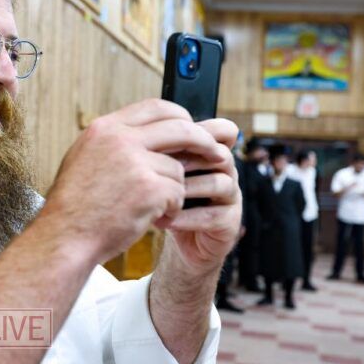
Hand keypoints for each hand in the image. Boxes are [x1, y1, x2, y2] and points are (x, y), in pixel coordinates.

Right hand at [39, 99, 222, 265]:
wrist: (65, 238)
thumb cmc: (75, 206)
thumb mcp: (86, 159)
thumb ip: (115, 143)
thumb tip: (152, 134)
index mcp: (104, 128)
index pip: (155, 107)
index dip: (180, 116)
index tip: (192, 127)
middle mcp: (120, 139)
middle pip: (179, 128)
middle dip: (203, 141)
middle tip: (217, 152)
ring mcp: (135, 162)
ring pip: (178, 168)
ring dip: (174, 189)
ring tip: (151, 206)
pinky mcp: (148, 188)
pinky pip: (178, 193)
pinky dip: (171, 208)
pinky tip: (151, 218)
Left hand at [156, 119, 241, 274]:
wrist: (176, 238)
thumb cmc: (164, 195)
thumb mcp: (159, 169)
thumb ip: (157, 148)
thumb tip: (132, 126)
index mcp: (211, 151)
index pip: (222, 130)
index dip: (200, 132)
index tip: (165, 139)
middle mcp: (226, 170)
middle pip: (220, 153)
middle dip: (188, 157)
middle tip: (159, 163)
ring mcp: (231, 196)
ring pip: (219, 182)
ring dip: (186, 188)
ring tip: (158, 194)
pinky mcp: (230, 222)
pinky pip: (212, 215)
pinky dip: (185, 217)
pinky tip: (161, 220)